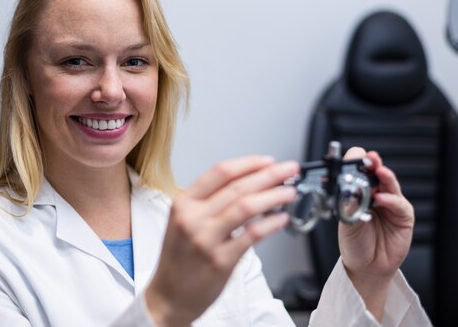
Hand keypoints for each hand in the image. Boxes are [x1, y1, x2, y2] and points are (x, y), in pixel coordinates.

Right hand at [145, 156, 298, 326]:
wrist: (168, 296)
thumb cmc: (179, 259)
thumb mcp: (183, 221)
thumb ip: (209, 202)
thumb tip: (250, 184)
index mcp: (184, 203)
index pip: (220, 172)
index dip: (249, 163)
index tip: (268, 161)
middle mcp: (193, 218)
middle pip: (238, 186)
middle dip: (269, 175)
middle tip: (289, 170)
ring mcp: (206, 239)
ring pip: (246, 207)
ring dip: (274, 196)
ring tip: (289, 192)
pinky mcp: (221, 260)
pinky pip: (252, 235)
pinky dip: (271, 224)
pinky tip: (282, 219)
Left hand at [338, 148, 413, 319]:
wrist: (366, 267)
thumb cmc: (354, 242)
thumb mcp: (346, 220)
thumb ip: (349, 201)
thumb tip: (348, 184)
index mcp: (358, 191)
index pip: (359, 171)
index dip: (357, 162)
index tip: (354, 156)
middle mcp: (375, 194)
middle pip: (376, 173)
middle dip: (373, 163)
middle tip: (369, 158)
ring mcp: (390, 203)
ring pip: (390, 184)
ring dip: (384, 176)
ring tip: (379, 172)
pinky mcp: (403, 215)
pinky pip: (398, 204)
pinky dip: (391, 200)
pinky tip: (382, 199)